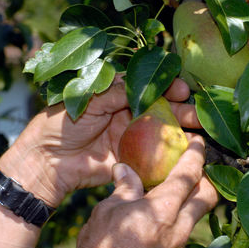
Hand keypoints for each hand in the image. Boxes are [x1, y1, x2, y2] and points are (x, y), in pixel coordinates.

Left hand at [0, 75, 201, 206]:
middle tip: (198, 112)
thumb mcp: (88, 99)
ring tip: (200, 129)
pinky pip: (153, 155)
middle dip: (181, 109)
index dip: (166, 86)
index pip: (147, 87)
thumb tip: (144, 86)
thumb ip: (116, 92)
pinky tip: (187, 150)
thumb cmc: (61, 124)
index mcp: (116, 96)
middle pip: (160, 109)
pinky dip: (170, 153)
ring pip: (161, 131)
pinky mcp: (130, 159)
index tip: (181, 88)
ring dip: (181, 130)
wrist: (48, 161)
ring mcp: (130, 138)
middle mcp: (126, 115)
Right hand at [75, 134, 218, 247]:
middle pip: (208, 196)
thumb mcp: (108, 211)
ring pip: (198, 215)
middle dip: (207, 177)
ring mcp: (179, 245)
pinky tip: (162, 214)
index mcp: (163, 209)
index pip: (189, 174)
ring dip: (194, 198)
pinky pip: (185, 230)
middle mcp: (179, 227)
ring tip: (178, 188)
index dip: (196, 153)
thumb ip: (124, 188)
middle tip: (195, 166)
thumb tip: (123, 169)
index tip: (198, 141)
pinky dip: (180, 216)